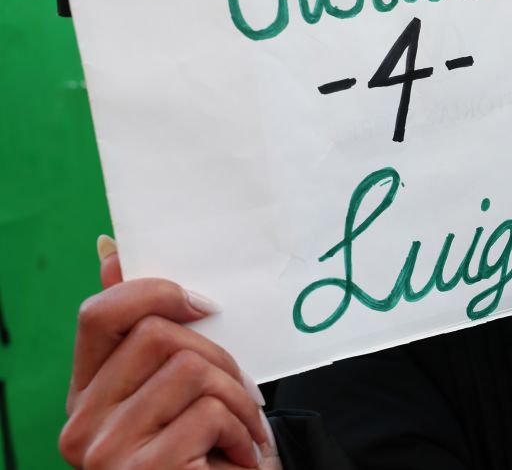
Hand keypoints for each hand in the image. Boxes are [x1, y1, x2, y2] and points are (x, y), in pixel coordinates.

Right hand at [59, 238, 281, 468]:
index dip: (152, 291)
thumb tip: (111, 248)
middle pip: (157, 334)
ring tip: (244, 430)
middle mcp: (81, 425)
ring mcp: (107, 452)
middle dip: (219, 356)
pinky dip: (241, 432)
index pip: (97, 314)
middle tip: (243, 391)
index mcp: (85, 396)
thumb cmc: (200, 451)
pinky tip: (238, 456)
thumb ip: (148, 333)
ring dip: (238, 398)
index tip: (202, 304)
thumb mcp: (174, 390)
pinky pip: (209, 413)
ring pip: (191, 369)